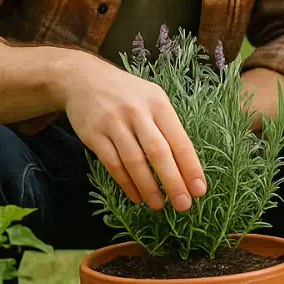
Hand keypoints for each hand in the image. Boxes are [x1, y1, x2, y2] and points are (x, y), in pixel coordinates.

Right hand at [57, 51, 207, 211]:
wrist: (84, 78)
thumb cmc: (128, 94)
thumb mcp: (153, 99)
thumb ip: (167, 127)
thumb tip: (186, 164)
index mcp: (159, 103)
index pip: (179, 140)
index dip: (190, 167)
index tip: (200, 190)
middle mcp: (137, 112)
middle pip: (158, 152)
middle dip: (173, 181)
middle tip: (184, 205)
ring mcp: (113, 123)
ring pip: (134, 161)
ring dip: (148, 187)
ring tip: (159, 205)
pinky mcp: (93, 134)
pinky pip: (112, 163)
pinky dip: (126, 183)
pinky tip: (136, 196)